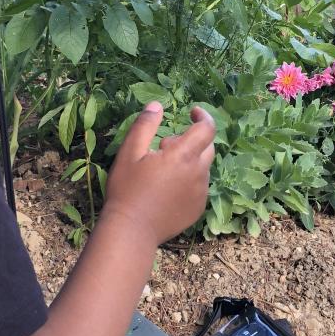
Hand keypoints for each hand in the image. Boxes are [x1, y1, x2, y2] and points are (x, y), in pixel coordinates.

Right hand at [103, 101, 215, 244]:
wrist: (131, 230)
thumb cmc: (127, 189)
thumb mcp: (129, 152)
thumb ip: (145, 125)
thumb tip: (157, 105)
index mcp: (183, 156)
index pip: (207, 128)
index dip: (203, 116)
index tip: (192, 112)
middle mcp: (198, 173)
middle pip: (207, 147)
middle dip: (192, 140)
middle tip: (164, 147)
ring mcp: (200, 193)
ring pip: (202, 168)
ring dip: (190, 161)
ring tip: (162, 171)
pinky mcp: (197, 208)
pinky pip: (200, 187)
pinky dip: (189, 180)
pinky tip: (167, 189)